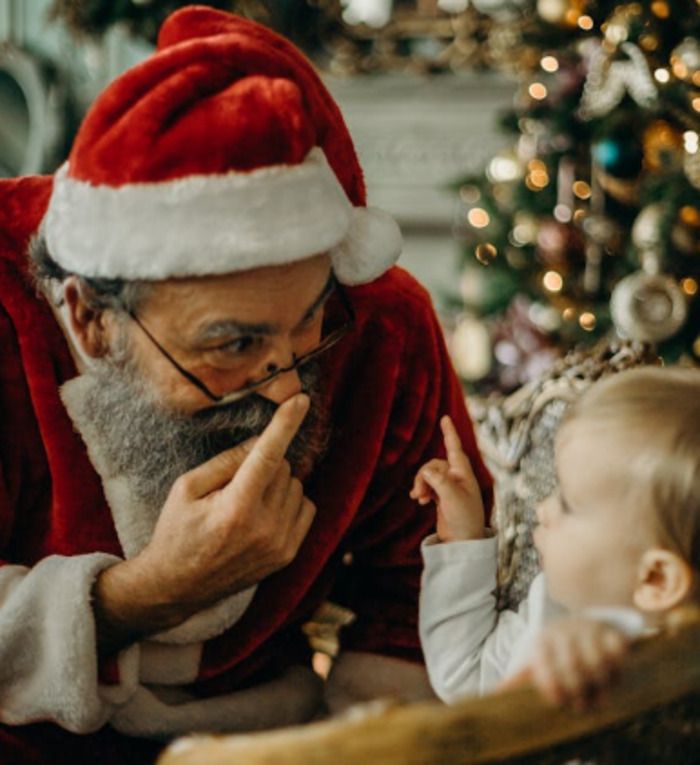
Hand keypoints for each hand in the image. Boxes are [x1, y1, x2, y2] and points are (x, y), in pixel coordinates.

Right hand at [94, 393, 315, 649]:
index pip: (267, 455)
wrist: (178, 587)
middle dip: (263, 464)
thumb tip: (263, 441)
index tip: (300, 400)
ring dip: (277, 483)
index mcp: (235, 509)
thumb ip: (227, 461)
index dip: (285, 424)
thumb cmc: (176, 531)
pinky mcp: (288, 555)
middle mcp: (264, 528)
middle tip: (234, 485)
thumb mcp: (187, 487)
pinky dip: (289, 501)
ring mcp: (280, 545)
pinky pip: (306, 507)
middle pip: (283, 467)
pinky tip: (263, 513)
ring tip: (245, 503)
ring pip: (296, 485)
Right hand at [409, 416, 484, 541]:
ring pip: (428, 475)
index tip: (445, 418)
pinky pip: (428, 485)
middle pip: (433, 464)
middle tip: (419, 494)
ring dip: (421, 484)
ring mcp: (449, 487)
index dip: (449, 432)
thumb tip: (425, 471)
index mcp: (463, 473)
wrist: (463, 542)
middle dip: (423, 476)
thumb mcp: (452, 498)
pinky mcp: (442, 497)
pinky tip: (420, 501)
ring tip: (418, 498)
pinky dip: (422, 490)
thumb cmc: (464, 519)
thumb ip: (439, 481)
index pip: (454, 448)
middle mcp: (457, 477)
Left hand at [526, 617, 628, 709]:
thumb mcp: (535, 661)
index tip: (560, 702)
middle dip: (578, 690)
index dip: (553, 687)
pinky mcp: (609, 632)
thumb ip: (519, 678)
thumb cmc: (554, 653)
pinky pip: (617, 649)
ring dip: (600, 683)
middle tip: (581, 706)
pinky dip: (618, 666)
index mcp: (542, 642)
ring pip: (597, 660)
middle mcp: (564, 633)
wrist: (576, 624)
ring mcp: (588, 630)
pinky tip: (613, 678)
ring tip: (599, 698)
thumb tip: (495, 694)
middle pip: (573, 666)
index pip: (545, 665)